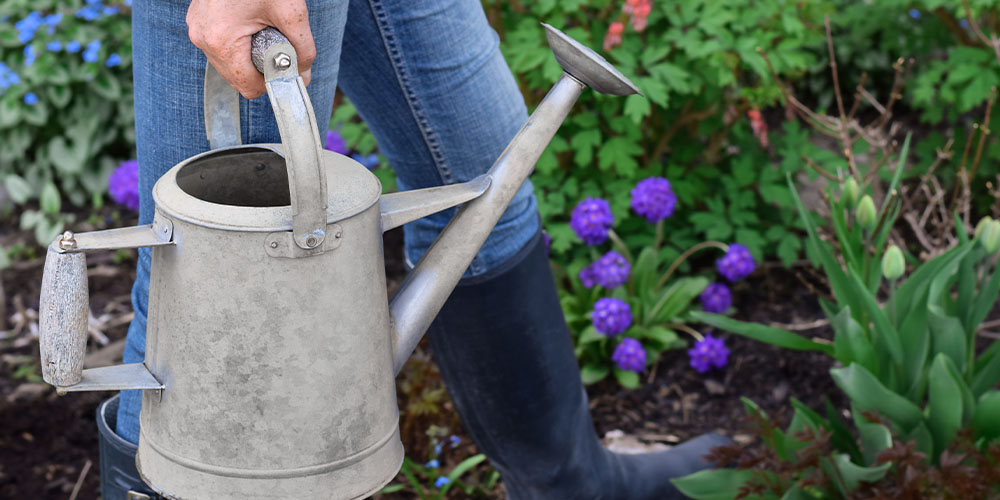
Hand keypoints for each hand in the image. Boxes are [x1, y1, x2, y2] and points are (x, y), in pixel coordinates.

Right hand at [186, 0, 314, 98]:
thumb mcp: (291, 12)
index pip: (248, 86)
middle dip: (262, 69)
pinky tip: (252, 25)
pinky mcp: (200, 20)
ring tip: (265, 31)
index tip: (289, 70)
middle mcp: (203, 38)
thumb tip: (304, 75)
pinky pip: (221, 46)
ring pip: (229, 64)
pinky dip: (240, 44)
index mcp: (221, 40)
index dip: (273, 83)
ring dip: (251, 57)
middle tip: (280, 47)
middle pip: (238, 78)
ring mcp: (198, 28)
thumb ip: (302, 49)